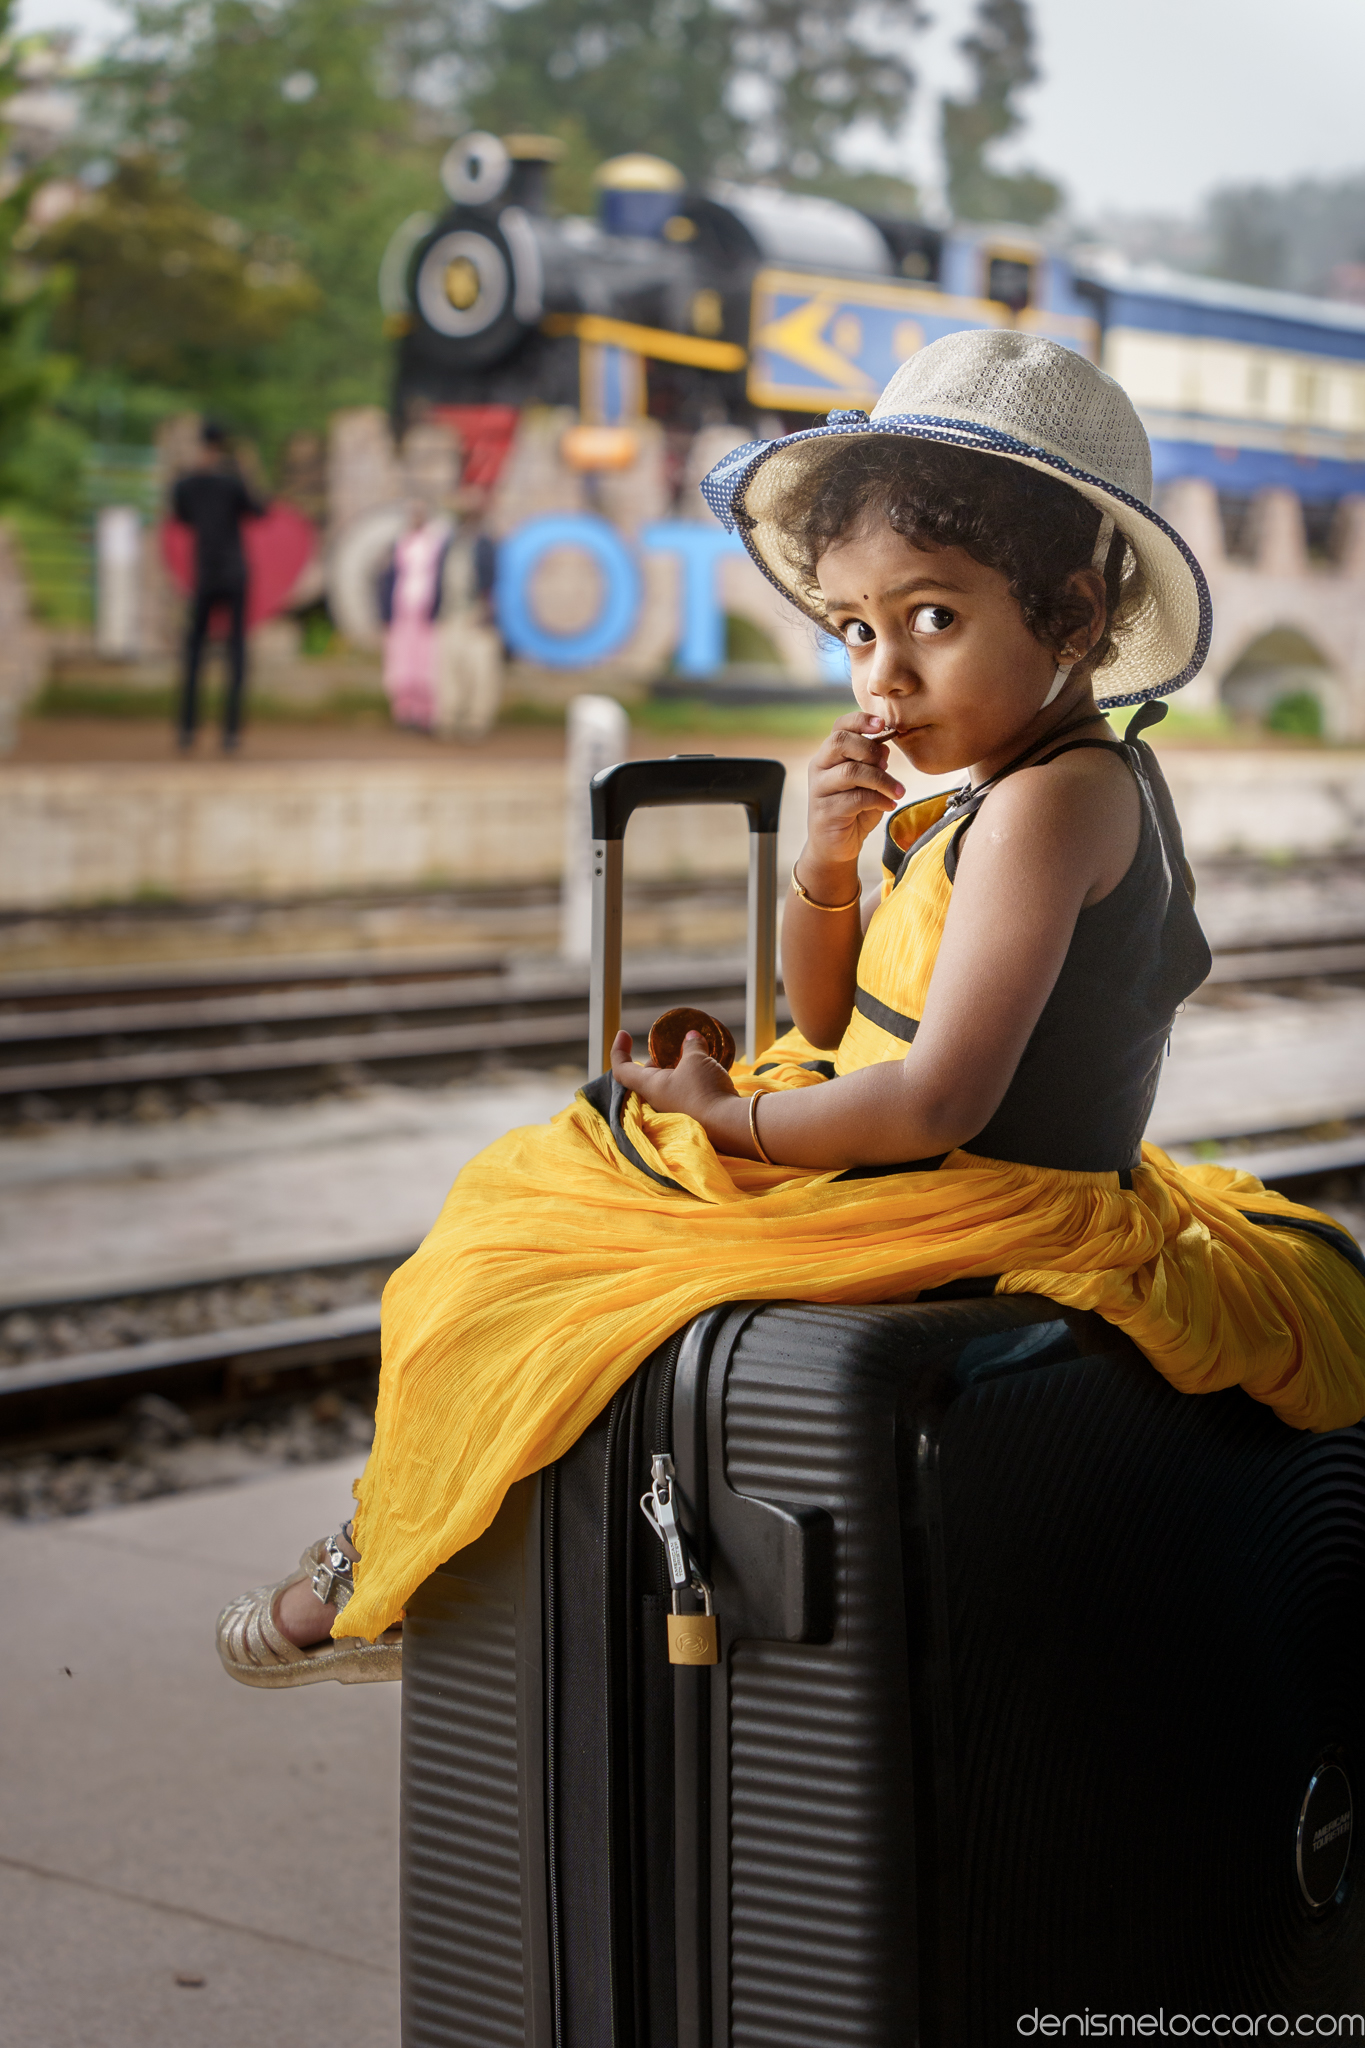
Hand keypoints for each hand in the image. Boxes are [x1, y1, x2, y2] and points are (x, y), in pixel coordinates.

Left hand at [609, 1028, 738, 1128]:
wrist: (728, 1123)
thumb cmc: (704, 1090)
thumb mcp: (696, 1060)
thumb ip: (691, 1045)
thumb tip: (691, 1036)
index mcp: (650, 1086)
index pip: (622, 1070)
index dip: (618, 1050)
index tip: (623, 1033)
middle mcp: (658, 1100)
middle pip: (646, 1076)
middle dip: (655, 1058)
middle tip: (668, 1045)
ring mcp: (675, 1108)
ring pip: (667, 1084)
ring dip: (674, 1068)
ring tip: (690, 1054)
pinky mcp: (692, 1113)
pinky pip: (684, 1091)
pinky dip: (689, 1078)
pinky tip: (705, 1069)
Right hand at [804, 710, 905, 872]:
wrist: (836, 847)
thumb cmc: (854, 811)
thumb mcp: (869, 783)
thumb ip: (875, 764)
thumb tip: (884, 748)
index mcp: (829, 756)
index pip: (839, 727)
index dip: (860, 721)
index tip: (883, 724)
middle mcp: (819, 768)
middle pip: (840, 742)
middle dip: (870, 748)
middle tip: (888, 764)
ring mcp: (819, 789)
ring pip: (851, 771)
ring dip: (881, 779)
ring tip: (898, 790)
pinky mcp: (825, 811)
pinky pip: (856, 798)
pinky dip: (879, 799)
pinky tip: (889, 804)